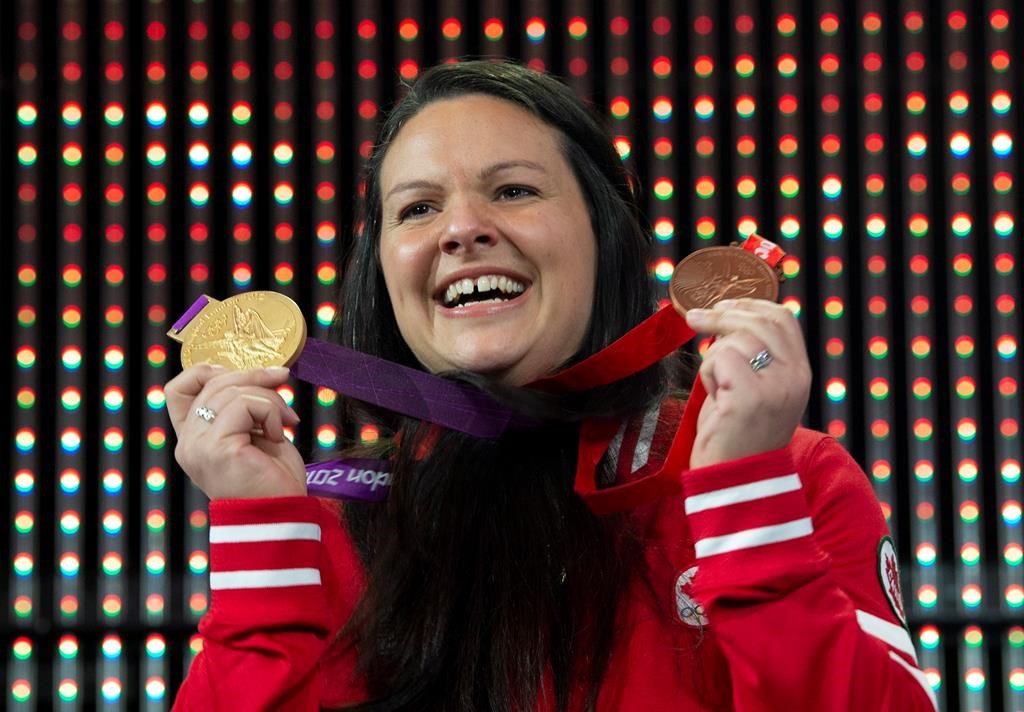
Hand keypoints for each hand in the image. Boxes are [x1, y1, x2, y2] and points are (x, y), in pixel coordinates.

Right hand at [165, 364, 306, 499]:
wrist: (283, 516)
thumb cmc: (273, 479)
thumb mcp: (256, 432)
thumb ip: (245, 406)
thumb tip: (264, 371)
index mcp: (193, 439)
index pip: (178, 388)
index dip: (209, 371)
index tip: (246, 377)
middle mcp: (188, 443)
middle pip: (212, 383)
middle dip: (255, 376)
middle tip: (283, 381)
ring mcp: (198, 447)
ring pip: (230, 391)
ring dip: (269, 399)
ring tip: (285, 421)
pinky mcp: (217, 449)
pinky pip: (244, 405)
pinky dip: (269, 411)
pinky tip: (276, 435)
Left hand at [681, 298, 810, 467]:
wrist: (736, 482)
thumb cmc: (737, 435)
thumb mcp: (756, 390)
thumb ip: (753, 356)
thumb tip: (726, 317)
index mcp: (800, 373)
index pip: (782, 318)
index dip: (750, 304)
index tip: (723, 305)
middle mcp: (794, 378)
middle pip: (758, 320)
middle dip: (721, 315)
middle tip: (695, 318)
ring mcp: (775, 387)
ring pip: (734, 339)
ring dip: (713, 358)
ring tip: (717, 389)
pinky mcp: (749, 397)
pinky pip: (719, 359)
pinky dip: (708, 374)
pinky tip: (714, 398)